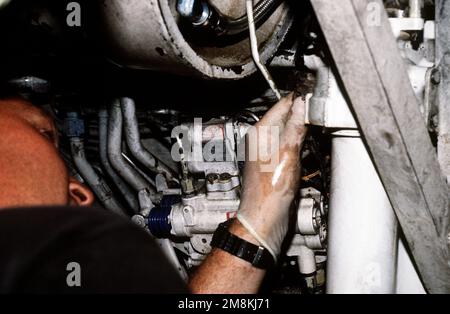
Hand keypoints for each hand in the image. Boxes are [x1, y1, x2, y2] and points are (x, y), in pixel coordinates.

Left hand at [237, 94, 307, 259]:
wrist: (265, 218)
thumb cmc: (269, 191)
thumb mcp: (288, 153)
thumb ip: (295, 127)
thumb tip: (302, 105)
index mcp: (260, 133)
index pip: (281, 106)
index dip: (299, 99)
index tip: (315, 94)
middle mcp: (262, 141)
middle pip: (286, 119)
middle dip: (304, 116)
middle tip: (322, 112)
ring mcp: (269, 153)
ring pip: (290, 134)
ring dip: (305, 132)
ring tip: (320, 128)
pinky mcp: (277, 166)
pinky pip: (291, 149)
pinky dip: (303, 147)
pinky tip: (312, 148)